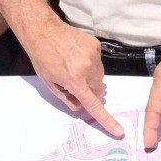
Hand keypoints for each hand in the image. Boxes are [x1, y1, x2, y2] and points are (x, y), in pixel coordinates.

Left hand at [20, 21, 121, 136]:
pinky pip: (98, 61)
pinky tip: (77, 55)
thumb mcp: (49, 82)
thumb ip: (66, 97)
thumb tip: (80, 107)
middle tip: (76, 83)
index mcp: (74, 79)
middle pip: (98, 90)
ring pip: (100, 76)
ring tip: (74, 65)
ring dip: (91, 77)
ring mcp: (93, 55)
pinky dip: (91, 63)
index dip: (106, 119)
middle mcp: (87, 68)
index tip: (118, 130)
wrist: (43, 30)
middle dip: (90, 91)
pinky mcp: (96, 45)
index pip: (93, 104)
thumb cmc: (42, 58)